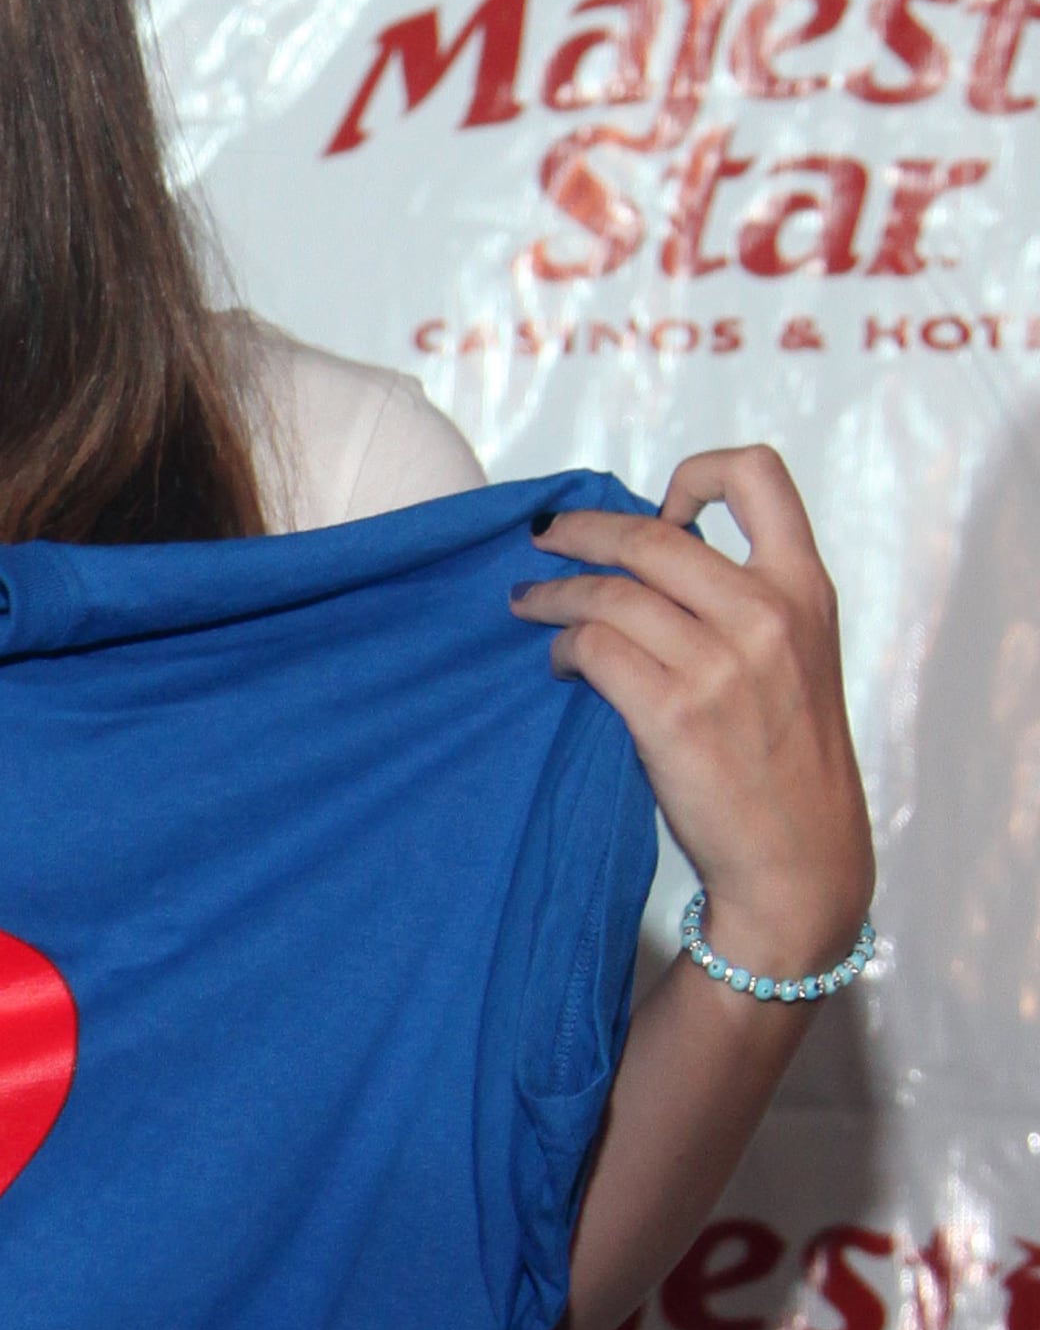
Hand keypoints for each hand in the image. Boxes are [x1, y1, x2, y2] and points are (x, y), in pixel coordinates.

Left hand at [512, 447, 872, 979]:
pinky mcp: (674, 713)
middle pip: (648, 535)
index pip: (759, 477)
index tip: (658, 506)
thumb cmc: (784, 756)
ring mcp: (722, 663)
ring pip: (607, 592)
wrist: (800, 855)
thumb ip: (742, 601)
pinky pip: (591, 649)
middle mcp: (768, 614)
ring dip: (550, 592)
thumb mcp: (793, 657)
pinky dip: (561, 648)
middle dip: (577, 531)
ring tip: (524, 603)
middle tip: (540, 538)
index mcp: (805, 588)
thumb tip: (649, 552)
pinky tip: (556, 662)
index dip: (696, 473)